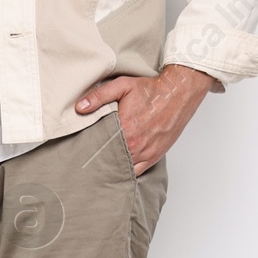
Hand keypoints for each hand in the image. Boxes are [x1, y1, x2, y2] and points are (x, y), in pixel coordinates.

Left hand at [74, 65, 219, 174]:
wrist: (178, 92)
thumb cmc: (152, 90)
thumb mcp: (122, 86)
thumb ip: (99, 96)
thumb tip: (79, 108)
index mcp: (125, 130)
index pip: (100, 149)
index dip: (90, 151)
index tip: (82, 152)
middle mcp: (136, 146)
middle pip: (110, 162)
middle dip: (99, 162)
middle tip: (88, 163)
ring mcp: (146, 153)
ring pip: (123, 170)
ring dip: (113, 168)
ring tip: (101, 167)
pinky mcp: (155, 156)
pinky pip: (138, 172)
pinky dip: (127, 172)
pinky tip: (118, 169)